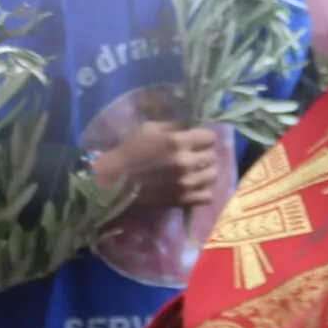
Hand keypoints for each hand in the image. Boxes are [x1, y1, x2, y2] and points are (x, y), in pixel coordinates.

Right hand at [93, 120, 223, 213]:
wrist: (114, 180)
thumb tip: (190, 129)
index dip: (203, 137)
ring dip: (206, 171)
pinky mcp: (182, 200)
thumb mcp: (149, 128)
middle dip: (204, 153)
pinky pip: (208, 196)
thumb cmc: (130, 151)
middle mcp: (185, 162)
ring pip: (213, 175)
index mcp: (177, 141)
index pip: (210, 137)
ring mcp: (186, 183)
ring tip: (195, 171)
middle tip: (194, 155)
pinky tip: (193, 186)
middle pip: (213, 156)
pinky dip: (203, 190)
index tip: (196, 140)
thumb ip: (173, 127)